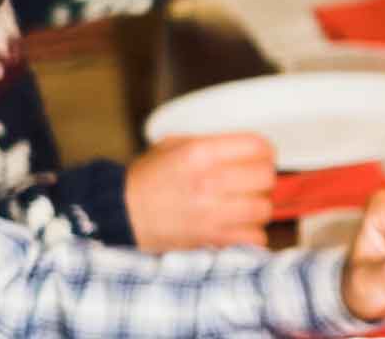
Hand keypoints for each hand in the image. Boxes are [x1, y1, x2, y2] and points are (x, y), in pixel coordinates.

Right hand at [125, 133, 276, 250]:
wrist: (118, 215)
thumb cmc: (145, 180)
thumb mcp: (173, 146)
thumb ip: (210, 144)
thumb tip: (244, 150)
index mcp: (201, 153)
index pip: (259, 146)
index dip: (264, 152)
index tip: (259, 158)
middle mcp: (209, 181)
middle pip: (266, 177)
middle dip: (261, 179)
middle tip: (250, 183)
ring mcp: (211, 213)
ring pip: (264, 208)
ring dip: (257, 207)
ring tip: (243, 206)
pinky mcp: (210, 239)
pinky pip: (254, 237)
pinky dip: (251, 235)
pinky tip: (237, 228)